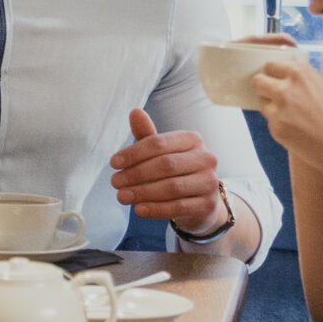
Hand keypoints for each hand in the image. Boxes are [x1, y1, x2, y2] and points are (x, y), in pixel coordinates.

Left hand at [111, 109, 225, 234]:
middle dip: (136, 174)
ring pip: (172, 188)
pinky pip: (178, 207)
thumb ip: (146, 135)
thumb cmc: (175, 170)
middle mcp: (206, 158)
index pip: (159, 143)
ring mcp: (210, 182)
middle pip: (165, 165)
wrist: (199, 200)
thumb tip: (134, 111)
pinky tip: (138, 209)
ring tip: (122, 196)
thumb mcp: (160, 152)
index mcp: (193, 139)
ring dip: (142, 192)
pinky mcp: (208, 204)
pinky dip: (155, 209)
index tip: (113, 163)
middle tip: (114, 182)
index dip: (133, 153)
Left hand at [246, 51, 322, 188]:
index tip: (275, 79)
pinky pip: (269, 121)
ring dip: (270, 106)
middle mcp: (285, 88)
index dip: (273, 73)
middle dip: (264, 87)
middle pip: (257, 81)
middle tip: (275, 95)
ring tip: (291, 115)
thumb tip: (287, 73)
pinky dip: (278, 123)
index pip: (270, 65)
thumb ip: (302, 80)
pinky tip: (296, 129)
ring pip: (260, 102)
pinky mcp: (276, 129)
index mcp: (300, 73)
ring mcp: (278, 110)